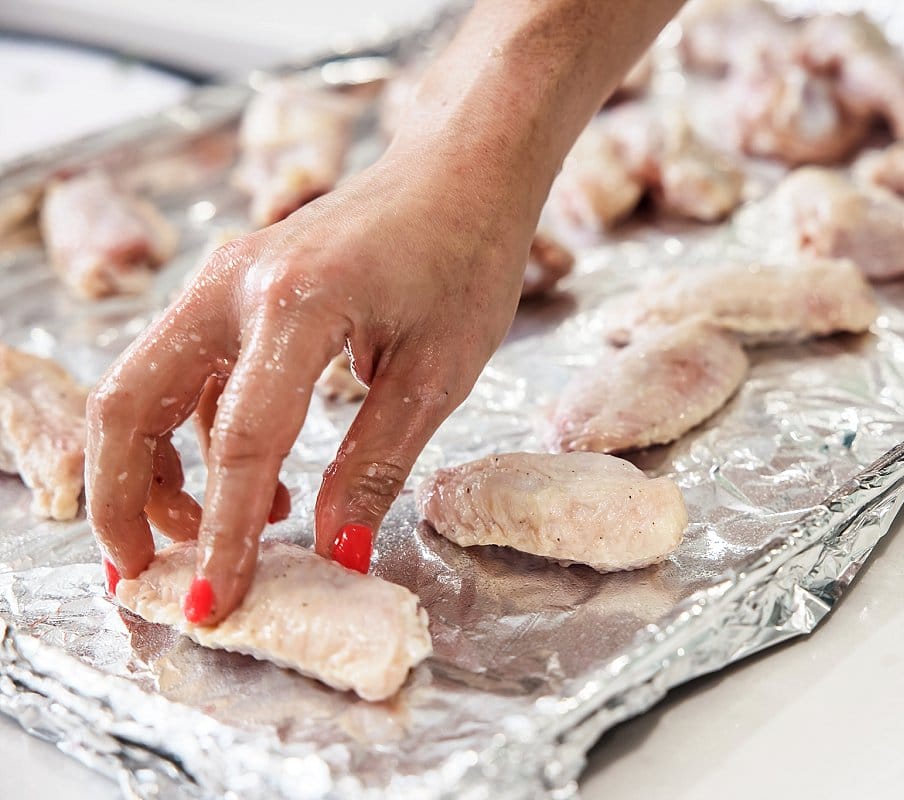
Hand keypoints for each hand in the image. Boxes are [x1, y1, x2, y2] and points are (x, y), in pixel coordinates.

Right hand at [87, 107, 544, 623]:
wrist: (460, 175)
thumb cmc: (464, 260)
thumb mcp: (437, 377)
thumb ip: (375, 465)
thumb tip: (335, 551)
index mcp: (296, 304)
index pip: (241, 443)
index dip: (224, 535)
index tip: (213, 604)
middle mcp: (233, 285)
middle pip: (128, 404)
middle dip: (123, 501)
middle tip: (146, 574)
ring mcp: (221, 281)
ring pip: (143, 387)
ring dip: (157, 471)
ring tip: (221, 536)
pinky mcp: (230, 288)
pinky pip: (187, 372)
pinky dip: (198, 436)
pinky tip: (257, 480)